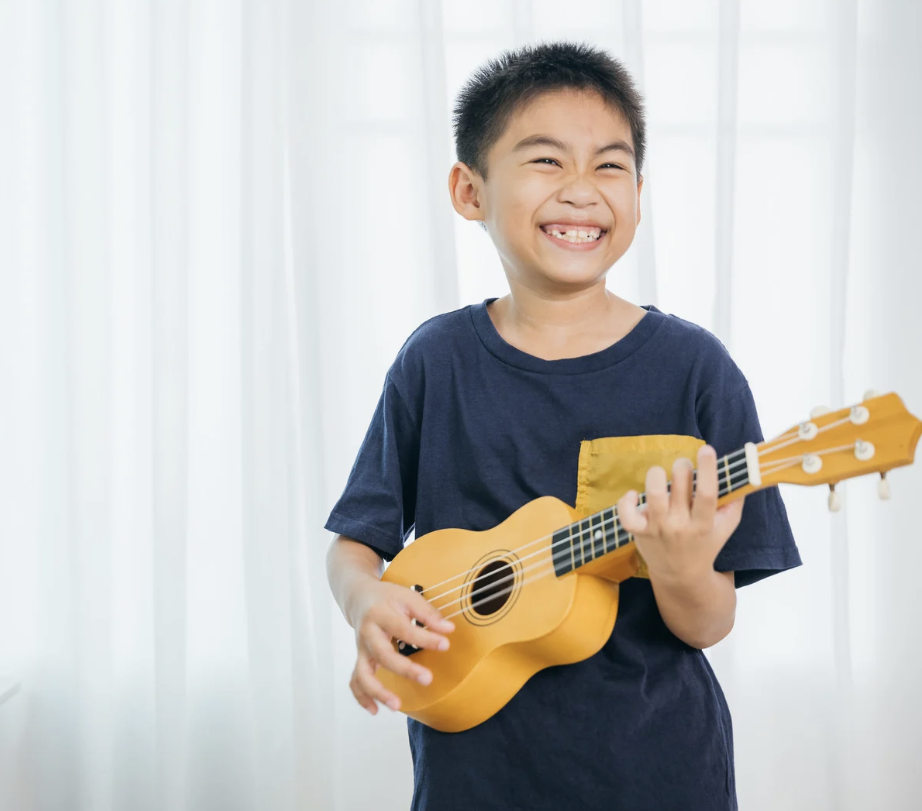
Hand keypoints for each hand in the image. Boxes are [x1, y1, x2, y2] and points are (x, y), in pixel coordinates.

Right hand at [349, 579, 453, 714]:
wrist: (358, 597)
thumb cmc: (387, 598)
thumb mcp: (407, 597)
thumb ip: (428, 613)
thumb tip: (449, 629)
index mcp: (380, 614)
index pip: (403, 629)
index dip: (425, 638)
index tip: (445, 645)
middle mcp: (367, 633)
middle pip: (383, 655)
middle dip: (404, 669)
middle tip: (428, 679)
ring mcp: (361, 649)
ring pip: (363, 673)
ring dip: (378, 691)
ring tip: (397, 705)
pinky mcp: (360, 659)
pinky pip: (355, 681)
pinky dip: (362, 697)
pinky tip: (375, 710)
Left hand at [616, 444, 743, 582]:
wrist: (681, 575)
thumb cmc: (705, 543)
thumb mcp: (726, 526)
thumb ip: (735, 501)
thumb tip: (747, 473)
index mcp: (703, 524)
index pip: (707, 495)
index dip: (707, 470)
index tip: (707, 449)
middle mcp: (680, 526)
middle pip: (679, 488)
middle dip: (682, 466)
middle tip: (683, 464)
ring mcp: (658, 529)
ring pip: (654, 494)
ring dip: (656, 475)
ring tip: (661, 473)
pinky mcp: (639, 532)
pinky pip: (626, 515)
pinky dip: (627, 501)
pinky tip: (634, 495)